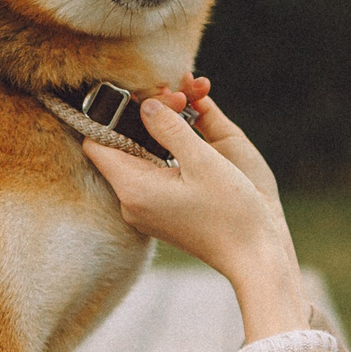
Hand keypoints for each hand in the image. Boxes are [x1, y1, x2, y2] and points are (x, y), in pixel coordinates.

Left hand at [82, 91, 310, 340]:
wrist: (255, 256)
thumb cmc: (232, 212)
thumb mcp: (203, 161)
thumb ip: (169, 127)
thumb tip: (146, 102)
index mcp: (133, 189)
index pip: (96, 142)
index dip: (111, 112)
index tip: (143, 95)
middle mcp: (133, 199)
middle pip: (120, 143)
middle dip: (145, 113)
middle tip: (178, 96)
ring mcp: (147, 205)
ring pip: (140, 152)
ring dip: (161, 125)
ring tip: (190, 99)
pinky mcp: (164, 207)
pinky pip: (157, 166)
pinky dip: (171, 144)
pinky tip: (194, 120)